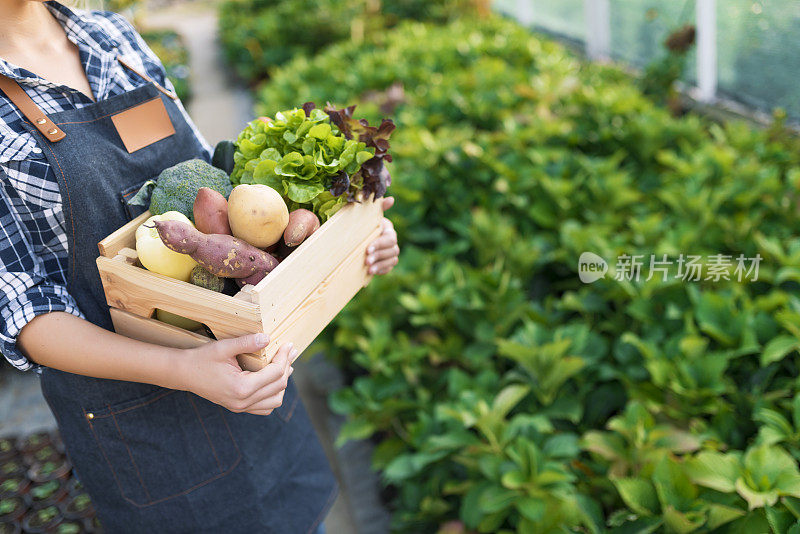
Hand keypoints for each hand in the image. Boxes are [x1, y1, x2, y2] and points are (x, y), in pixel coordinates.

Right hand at [175, 334, 294, 415]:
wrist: (184, 373)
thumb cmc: (202, 359)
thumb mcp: (224, 347)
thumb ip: (246, 343)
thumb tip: (268, 338)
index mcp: (241, 387)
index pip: (275, 374)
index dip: (284, 358)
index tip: (289, 345)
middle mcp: (243, 401)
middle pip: (278, 386)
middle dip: (287, 366)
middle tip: (291, 351)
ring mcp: (241, 407)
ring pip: (275, 401)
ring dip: (283, 383)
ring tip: (286, 365)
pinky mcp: (238, 407)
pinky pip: (264, 408)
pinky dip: (273, 395)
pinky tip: (274, 380)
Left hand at [366, 196, 398, 274]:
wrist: (354, 239)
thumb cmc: (360, 225)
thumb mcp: (366, 216)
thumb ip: (377, 207)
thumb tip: (392, 199)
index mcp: (388, 229)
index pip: (390, 238)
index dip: (379, 244)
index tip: (367, 249)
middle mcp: (392, 241)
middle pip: (393, 250)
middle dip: (379, 255)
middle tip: (366, 261)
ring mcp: (391, 252)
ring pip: (393, 259)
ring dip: (381, 265)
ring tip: (369, 269)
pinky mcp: (387, 262)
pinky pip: (389, 268)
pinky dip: (382, 270)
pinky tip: (372, 272)